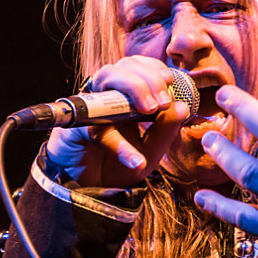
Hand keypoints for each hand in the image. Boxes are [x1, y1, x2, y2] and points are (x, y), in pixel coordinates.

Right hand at [47, 56, 189, 187]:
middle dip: (148, 77)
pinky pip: (97, 127)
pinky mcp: (75, 127)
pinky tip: (136, 160)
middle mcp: (107, 96)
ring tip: (151, 110)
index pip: (139, 67)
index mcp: (126, 97)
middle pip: (124, 66)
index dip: (154, 68)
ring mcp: (89, 107)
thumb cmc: (117, 166)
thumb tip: (182, 107)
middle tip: (163, 102)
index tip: (170, 81)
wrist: (89, 191)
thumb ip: (165, 132)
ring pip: (107, 76)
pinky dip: (119, 144)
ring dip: (134, 87)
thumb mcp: (149, 152)